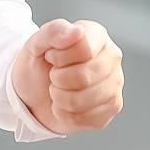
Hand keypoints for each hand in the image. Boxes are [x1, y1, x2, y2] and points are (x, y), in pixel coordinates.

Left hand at [12, 17, 123, 135]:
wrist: (33, 94)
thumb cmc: (38, 65)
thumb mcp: (36, 44)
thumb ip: (54, 31)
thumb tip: (77, 31)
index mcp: (97, 35)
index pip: (83, 48)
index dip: (59, 57)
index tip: (51, 56)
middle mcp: (112, 57)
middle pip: (84, 76)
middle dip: (58, 79)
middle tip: (53, 75)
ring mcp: (116, 83)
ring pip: (83, 100)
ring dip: (60, 98)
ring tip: (58, 89)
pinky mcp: (113, 107)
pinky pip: (85, 118)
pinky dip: (66, 114)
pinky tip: (66, 104)